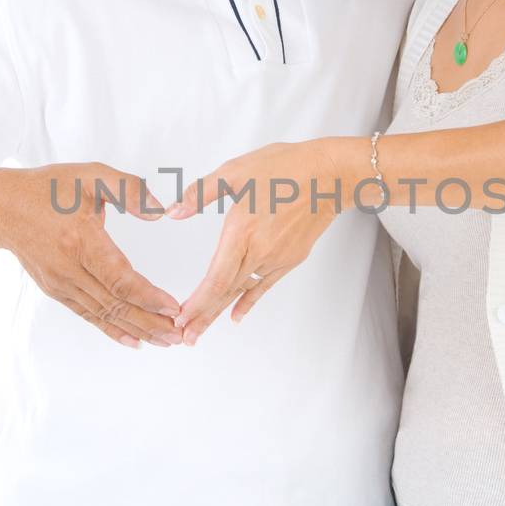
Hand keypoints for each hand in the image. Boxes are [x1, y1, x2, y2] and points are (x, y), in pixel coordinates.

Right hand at [0, 161, 183, 347]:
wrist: (2, 208)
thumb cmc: (49, 189)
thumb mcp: (91, 175)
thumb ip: (128, 189)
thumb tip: (159, 212)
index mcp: (80, 240)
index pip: (120, 279)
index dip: (148, 297)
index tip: (173, 308)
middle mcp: (69, 268)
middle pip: (115, 304)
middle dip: (151, 322)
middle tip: (180, 335)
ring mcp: (60, 283)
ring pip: (104, 314)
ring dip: (137, 330)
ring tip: (166, 341)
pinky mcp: (56, 290)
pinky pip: (88, 315)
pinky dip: (112, 329)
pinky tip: (134, 340)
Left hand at [166, 139, 346, 342]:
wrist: (331, 176)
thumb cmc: (286, 168)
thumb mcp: (235, 171)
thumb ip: (201, 192)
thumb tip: (173, 211)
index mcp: (241, 230)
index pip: (215, 278)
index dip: (197, 302)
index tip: (180, 319)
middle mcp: (259, 251)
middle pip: (225, 291)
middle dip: (203, 316)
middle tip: (185, 338)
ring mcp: (277, 258)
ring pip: (242, 290)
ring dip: (220, 311)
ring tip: (202, 330)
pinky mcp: (290, 259)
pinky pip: (264, 285)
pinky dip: (248, 301)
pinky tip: (236, 316)